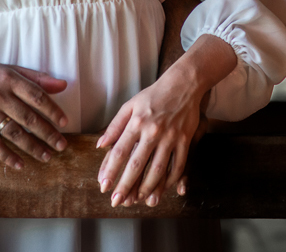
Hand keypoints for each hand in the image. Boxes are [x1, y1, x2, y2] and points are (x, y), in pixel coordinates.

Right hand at [0, 61, 69, 170]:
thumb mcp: (8, 69)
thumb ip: (36, 77)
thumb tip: (63, 85)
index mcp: (8, 78)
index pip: (37, 96)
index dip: (53, 111)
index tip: (64, 122)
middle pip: (29, 118)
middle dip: (48, 133)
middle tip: (62, 145)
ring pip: (14, 133)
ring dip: (33, 147)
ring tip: (47, 156)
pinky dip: (8, 156)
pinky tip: (21, 164)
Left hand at [95, 65, 208, 208]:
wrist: (183, 84)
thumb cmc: (153, 95)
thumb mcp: (130, 105)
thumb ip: (114, 126)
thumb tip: (100, 145)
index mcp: (136, 122)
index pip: (119, 151)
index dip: (110, 171)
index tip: (103, 186)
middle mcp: (153, 131)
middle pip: (137, 164)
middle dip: (126, 185)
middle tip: (117, 201)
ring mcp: (171, 137)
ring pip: (158, 169)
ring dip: (147, 187)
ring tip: (138, 199)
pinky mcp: (185, 140)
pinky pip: (178, 165)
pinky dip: (170, 180)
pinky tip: (162, 188)